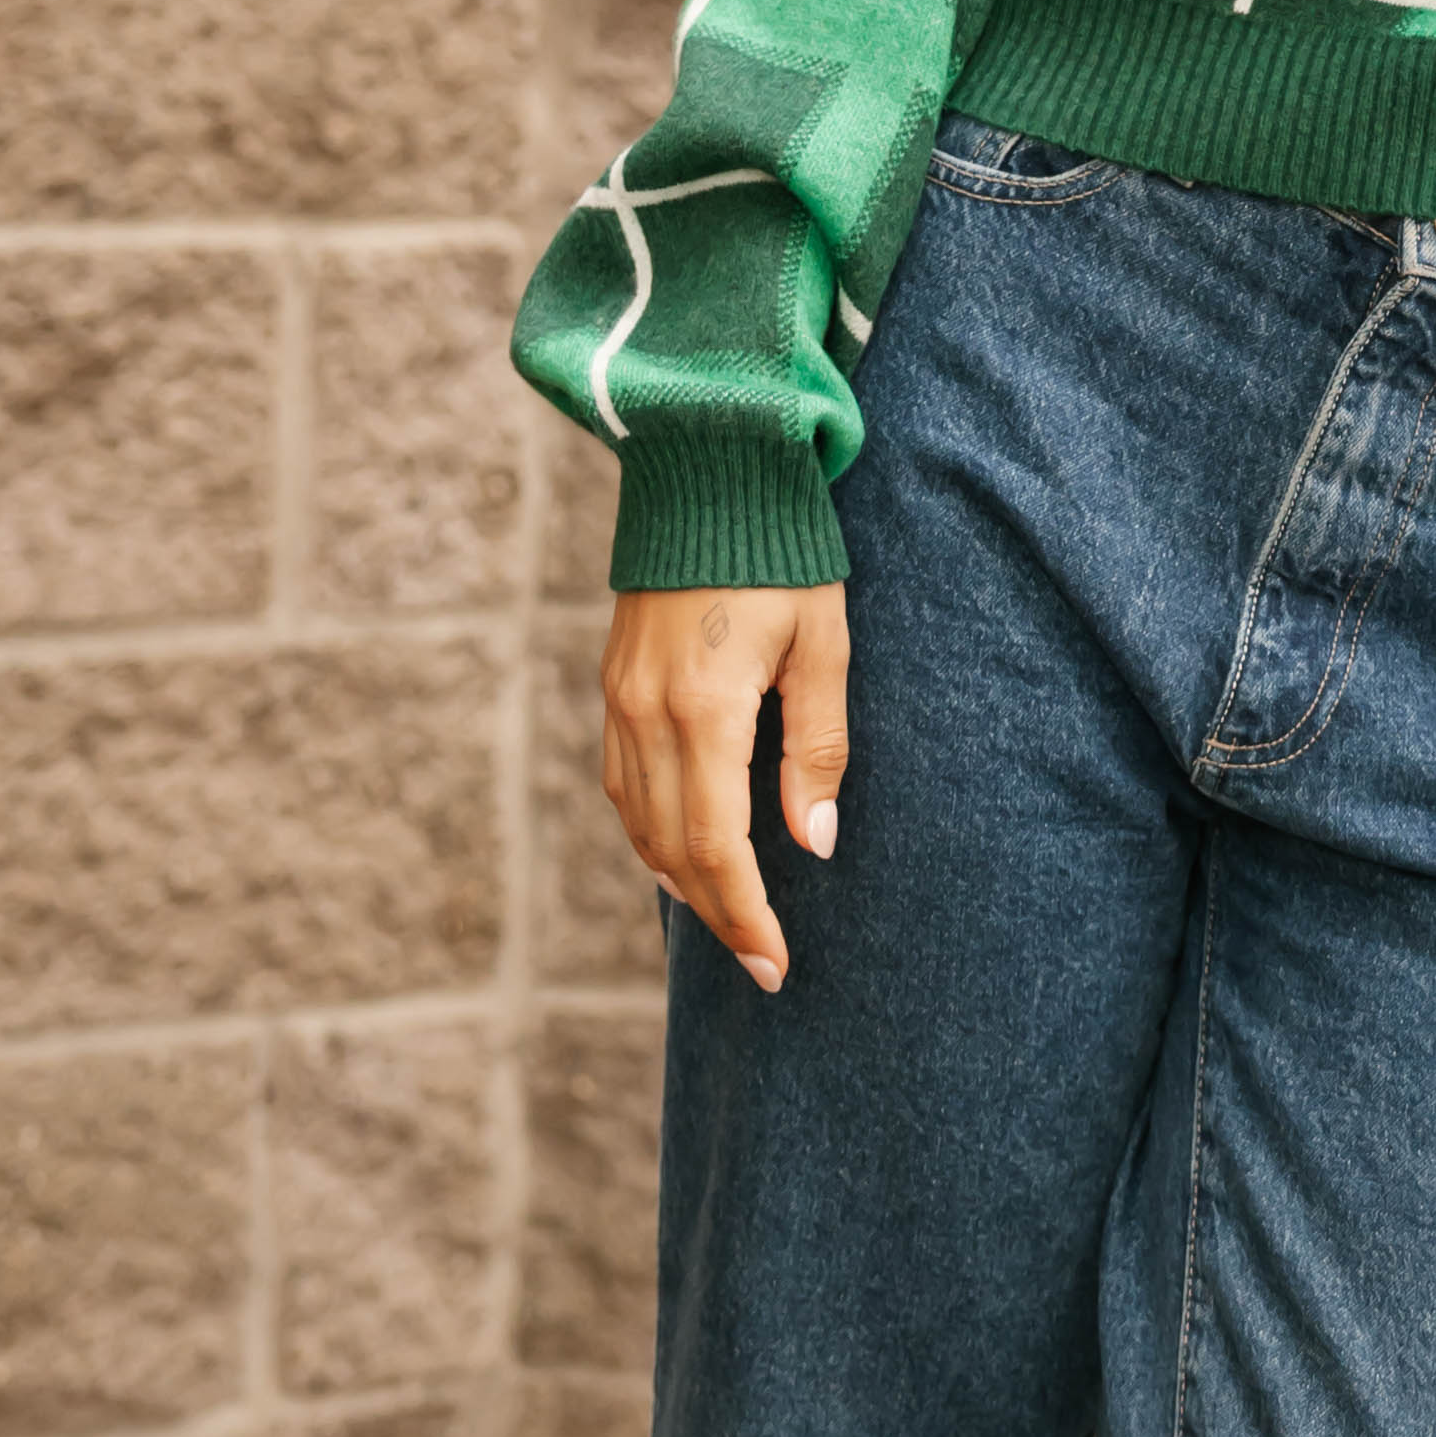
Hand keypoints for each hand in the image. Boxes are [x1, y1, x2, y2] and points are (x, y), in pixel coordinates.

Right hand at [601, 582, 850, 995]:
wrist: (707, 471)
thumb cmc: (783, 555)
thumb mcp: (823, 646)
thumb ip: (817, 748)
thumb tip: (812, 843)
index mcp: (705, 708)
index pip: (716, 846)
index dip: (744, 915)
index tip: (774, 965)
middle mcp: (646, 714)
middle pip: (671, 849)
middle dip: (717, 914)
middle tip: (761, 962)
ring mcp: (619, 700)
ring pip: (637, 822)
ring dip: (679, 879)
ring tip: (727, 919)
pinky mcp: (612, 685)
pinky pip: (620, 783)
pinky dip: (648, 831)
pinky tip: (679, 853)